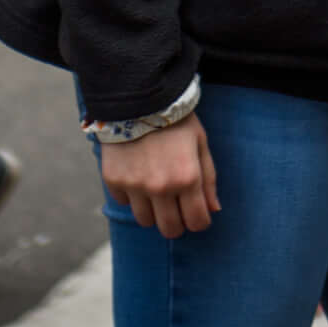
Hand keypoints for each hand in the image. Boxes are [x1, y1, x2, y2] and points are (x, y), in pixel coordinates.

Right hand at [100, 118, 217, 238]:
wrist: (138, 97)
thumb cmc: (176, 120)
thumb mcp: (200, 144)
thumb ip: (208, 179)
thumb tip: (213, 210)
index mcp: (187, 178)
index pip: (197, 222)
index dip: (199, 221)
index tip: (197, 214)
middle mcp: (161, 187)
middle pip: (169, 229)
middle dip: (177, 224)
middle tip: (176, 209)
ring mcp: (135, 186)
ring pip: (145, 221)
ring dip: (153, 211)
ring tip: (155, 189)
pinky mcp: (114, 181)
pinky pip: (124, 202)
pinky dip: (131, 195)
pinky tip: (136, 174)